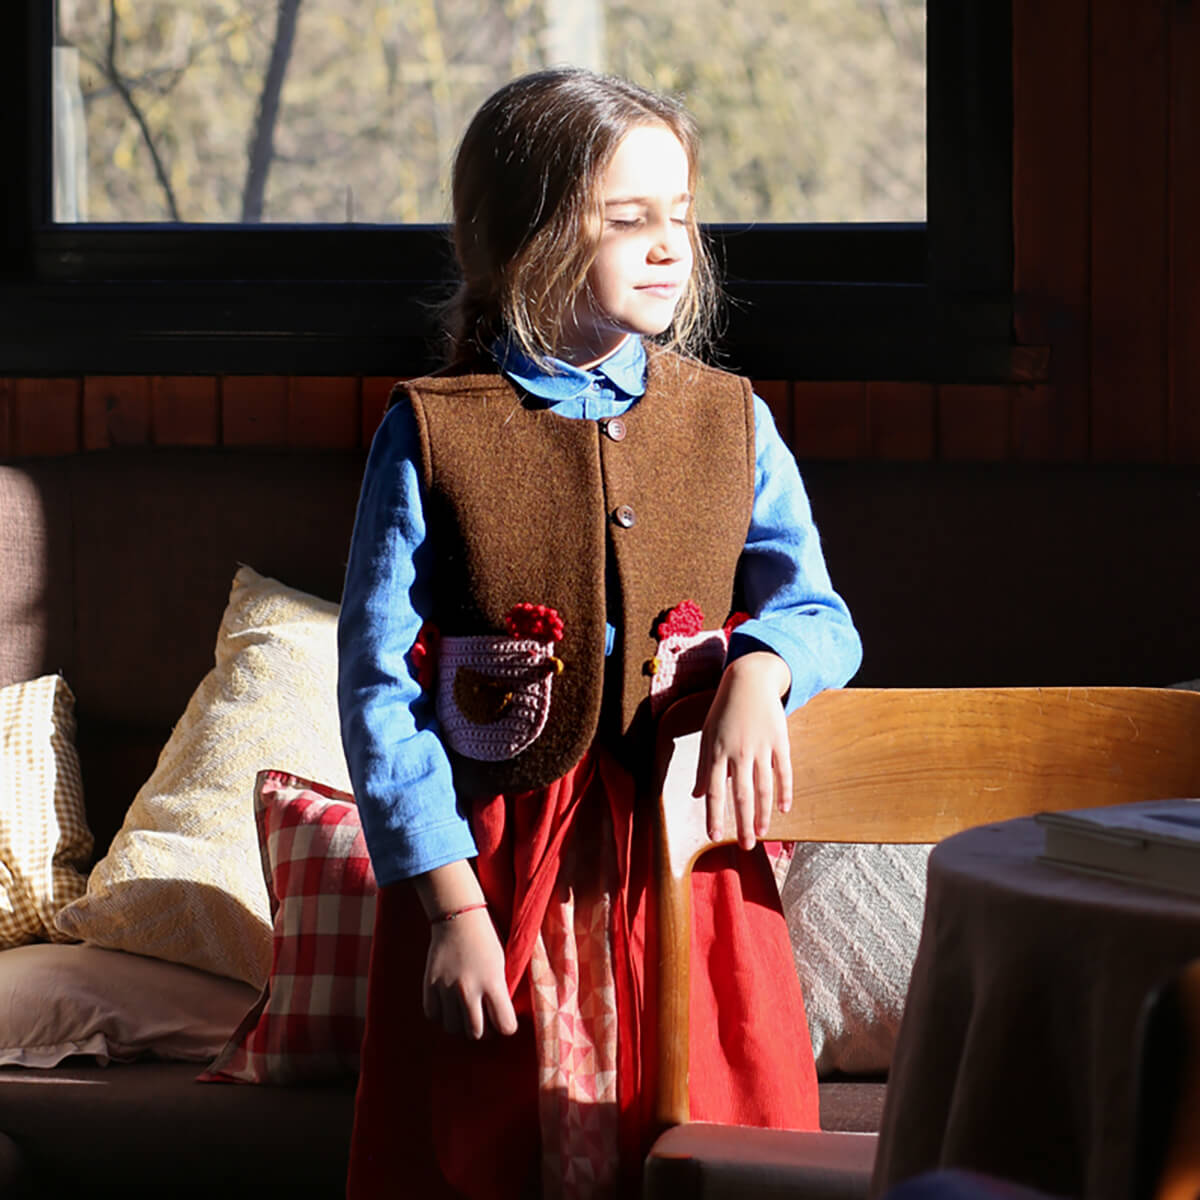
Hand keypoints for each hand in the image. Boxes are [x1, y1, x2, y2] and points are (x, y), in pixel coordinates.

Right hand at [412, 860, 517, 1039]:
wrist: (458, 917)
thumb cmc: (485, 940)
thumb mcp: (501, 964)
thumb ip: (500, 992)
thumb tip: (501, 1021)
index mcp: (493, 982)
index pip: (505, 1025)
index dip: (507, 1026)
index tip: (504, 1020)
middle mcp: (469, 989)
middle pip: (476, 1033)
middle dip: (483, 1030)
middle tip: (484, 1019)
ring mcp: (446, 988)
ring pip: (453, 1028)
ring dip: (460, 1025)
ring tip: (465, 1012)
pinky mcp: (430, 984)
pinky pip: (433, 1016)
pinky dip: (441, 1015)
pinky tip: (448, 1005)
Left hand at [692, 651, 792, 850]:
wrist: (749, 681)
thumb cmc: (724, 710)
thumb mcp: (707, 735)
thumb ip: (704, 768)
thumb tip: (697, 795)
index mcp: (716, 751)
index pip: (715, 791)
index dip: (714, 816)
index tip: (715, 837)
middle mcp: (738, 752)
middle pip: (741, 795)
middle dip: (743, 824)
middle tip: (746, 846)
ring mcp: (761, 747)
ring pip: (763, 787)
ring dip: (763, 813)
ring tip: (763, 833)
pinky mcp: (779, 741)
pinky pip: (783, 772)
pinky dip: (784, 791)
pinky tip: (784, 809)